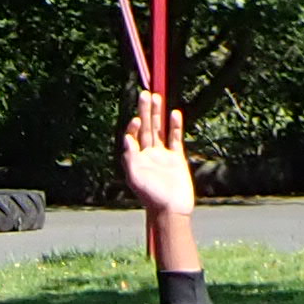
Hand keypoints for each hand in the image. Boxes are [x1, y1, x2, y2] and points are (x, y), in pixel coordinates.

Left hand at [120, 90, 196, 217]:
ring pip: (159, 130)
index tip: (137, 119)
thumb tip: (126, 138)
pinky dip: (175, 126)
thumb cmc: (151, 196)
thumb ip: (130, 157)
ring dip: (157, 114)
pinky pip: (175, 139)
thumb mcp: (135, 178)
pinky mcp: (176, 159)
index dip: (133, 126)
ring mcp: (163, 155)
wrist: (171, 209)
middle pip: (146, 128)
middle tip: (144, 93)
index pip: (133, 136)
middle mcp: (148, 155)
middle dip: (145, 111)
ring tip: (157, 97)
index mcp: (136, 159)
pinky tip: (174, 113)